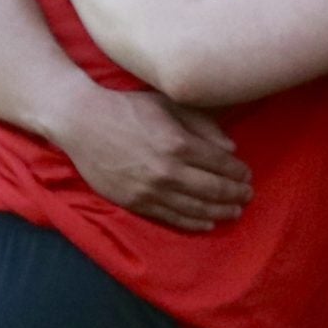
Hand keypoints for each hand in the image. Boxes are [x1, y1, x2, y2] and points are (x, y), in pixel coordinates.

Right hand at [51, 88, 251, 232]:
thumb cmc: (126, 108)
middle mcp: (168, 171)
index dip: (238, 172)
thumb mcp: (167, 105)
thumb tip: (231, 149)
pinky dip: (193, 223)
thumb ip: (202, 125)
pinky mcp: (136, 202)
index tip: (247, 175)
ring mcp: (151, 190)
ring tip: (234, 211)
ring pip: (196, 208)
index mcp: (179, 144)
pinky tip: (208, 223)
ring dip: (220, 212)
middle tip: (247, 195)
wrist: (81, 121)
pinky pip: (171, 218)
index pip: (221, 164)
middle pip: (214, 189)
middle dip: (235, 194)